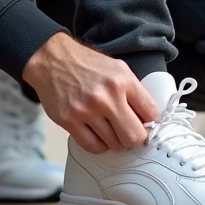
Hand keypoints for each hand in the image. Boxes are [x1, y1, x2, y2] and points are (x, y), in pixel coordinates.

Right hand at [22, 33, 161, 153]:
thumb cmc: (87, 64)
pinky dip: (99, 145)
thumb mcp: (118, 68)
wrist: (53, 59)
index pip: (151, 113)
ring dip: (115, 141)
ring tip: (111, 130)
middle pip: (134, 136)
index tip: (146, 124)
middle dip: (135, 138)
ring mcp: (86, 110)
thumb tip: (148, 118)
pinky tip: (98, 135)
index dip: (151, 122)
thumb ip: (134, 91)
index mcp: (123, 81)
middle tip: (129, 132)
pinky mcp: (68, 120)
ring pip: (113, 144)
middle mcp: (106, 96)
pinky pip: (92, 146)